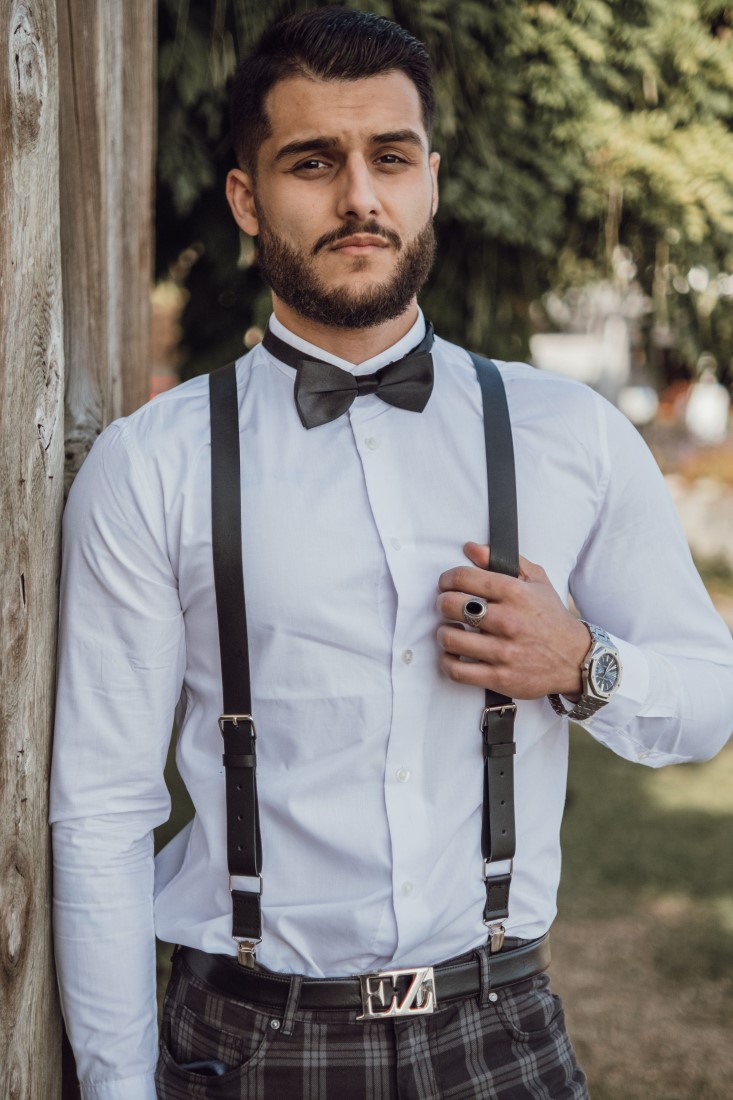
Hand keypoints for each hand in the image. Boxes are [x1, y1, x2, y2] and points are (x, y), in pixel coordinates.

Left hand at [436, 542, 589, 699]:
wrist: (576, 659)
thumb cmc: (552, 618)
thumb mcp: (537, 581)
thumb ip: (504, 561)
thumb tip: (471, 548)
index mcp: (515, 593)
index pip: (463, 577)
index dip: (447, 579)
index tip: (447, 584)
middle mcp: (508, 621)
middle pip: (451, 605)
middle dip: (442, 604)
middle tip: (447, 607)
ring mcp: (504, 651)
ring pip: (450, 638)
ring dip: (444, 634)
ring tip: (452, 631)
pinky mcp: (500, 678)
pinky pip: (457, 670)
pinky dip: (448, 662)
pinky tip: (454, 655)